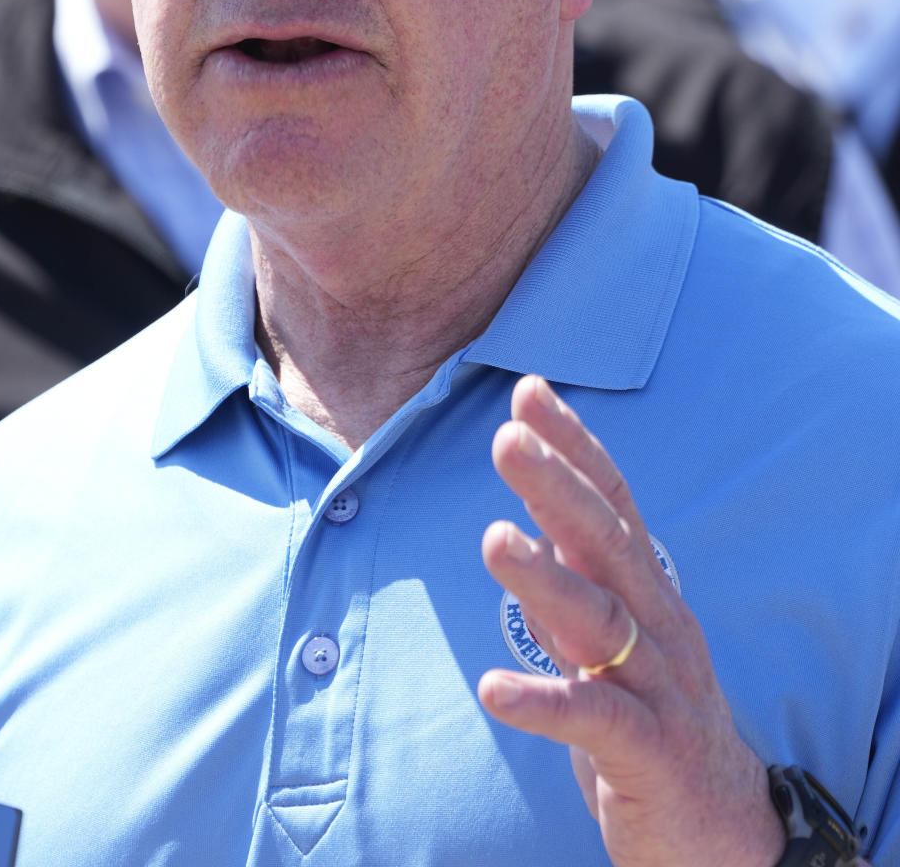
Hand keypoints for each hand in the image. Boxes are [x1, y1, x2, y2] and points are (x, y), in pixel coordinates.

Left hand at [478, 374, 786, 866]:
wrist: (722, 834)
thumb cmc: (651, 720)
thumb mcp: (611, 642)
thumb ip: (573, 586)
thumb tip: (522, 521)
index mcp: (649, 593)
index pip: (613, 503)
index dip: (574, 446)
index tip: (528, 391)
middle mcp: (660, 627)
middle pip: (609, 544)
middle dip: (558, 486)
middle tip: (507, 438)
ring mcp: (660, 690)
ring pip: (603, 622)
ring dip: (547, 578)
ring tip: (493, 540)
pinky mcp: (650, 757)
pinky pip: (595, 723)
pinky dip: (545, 702)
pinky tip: (492, 688)